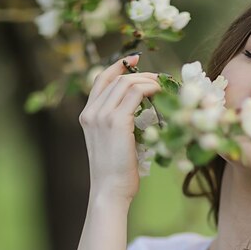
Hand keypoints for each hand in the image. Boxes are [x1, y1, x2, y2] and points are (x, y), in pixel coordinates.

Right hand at [79, 54, 160, 201]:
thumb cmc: (115, 173)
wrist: (109, 191)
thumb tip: (140, 111)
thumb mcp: (112, 143)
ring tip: (163, 87)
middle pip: (117, 78)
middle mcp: (91, 112)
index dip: (117, 66)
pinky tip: (161, 94)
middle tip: (159, 78)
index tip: (134, 59)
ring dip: (149, 80)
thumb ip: (118, 124)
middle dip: (140, 74)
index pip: (100, 80)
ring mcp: (102, 115)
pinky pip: (136, 93)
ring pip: (127, 82)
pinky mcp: (117, 121)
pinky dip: (151, 89)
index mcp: (87, 115)